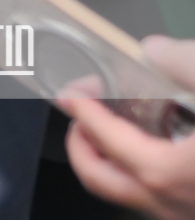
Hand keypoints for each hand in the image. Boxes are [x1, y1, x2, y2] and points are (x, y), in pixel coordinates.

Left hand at [62, 35, 194, 217]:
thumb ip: (180, 62)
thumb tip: (153, 50)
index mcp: (167, 173)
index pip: (105, 139)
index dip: (83, 110)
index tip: (70, 93)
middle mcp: (173, 205)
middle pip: (100, 179)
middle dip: (80, 144)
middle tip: (79, 113)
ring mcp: (188, 215)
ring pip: (129, 194)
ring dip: (111, 161)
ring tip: (113, 127)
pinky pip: (160, 199)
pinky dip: (143, 172)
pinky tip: (159, 146)